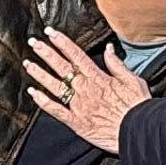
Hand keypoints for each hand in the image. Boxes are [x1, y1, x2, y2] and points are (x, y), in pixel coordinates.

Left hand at [28, 30, 146, 148]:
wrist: (137, 132)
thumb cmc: (137, 108)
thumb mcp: (132, 80)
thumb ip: (117, 64)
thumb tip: (108, 49)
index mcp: (98, 78)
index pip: (76, 56)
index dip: (62, 43)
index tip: (50, 33)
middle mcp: (85, 89)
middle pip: (62, 67)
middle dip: (46, 53)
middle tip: (33, 42)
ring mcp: (78, 105)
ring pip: (55, 86)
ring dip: (40, 74)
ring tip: (28, 63)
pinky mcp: (76, 122)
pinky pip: (56, 110)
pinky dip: (43, 102)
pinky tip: (33, 93)